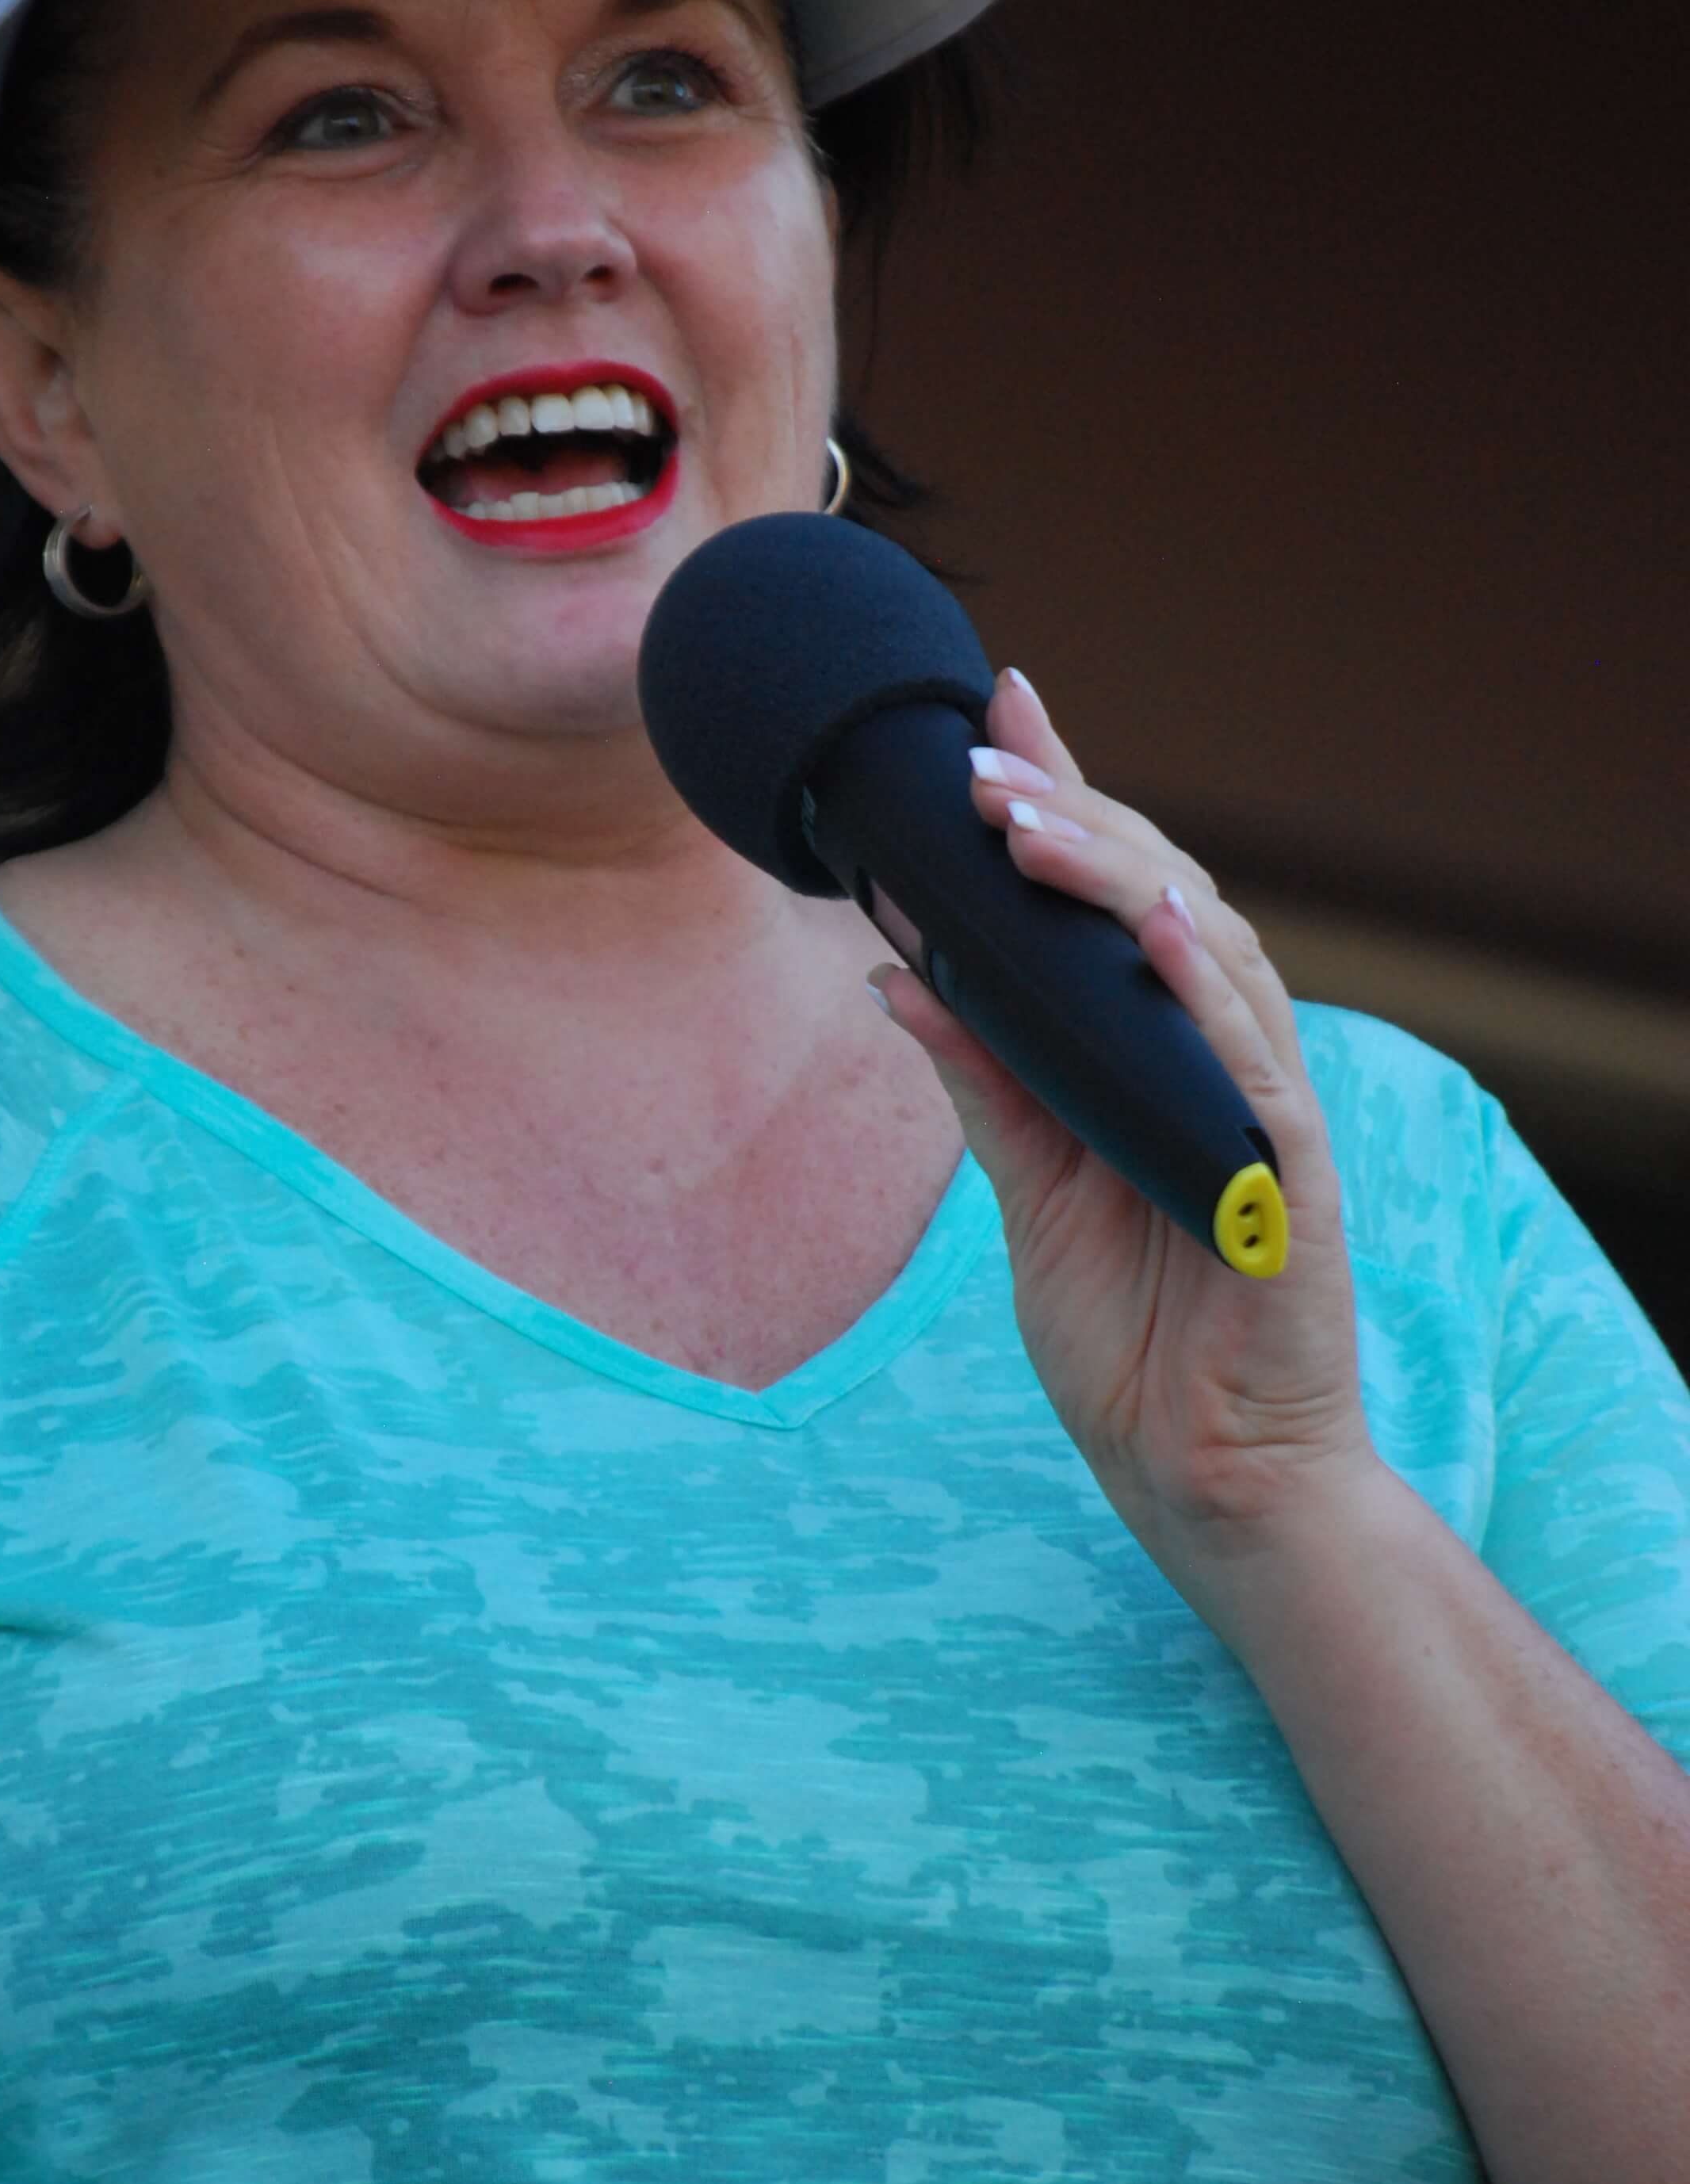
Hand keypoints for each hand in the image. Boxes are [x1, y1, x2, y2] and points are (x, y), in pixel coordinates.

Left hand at [871, 668, 1381, 1620]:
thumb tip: (891, 971)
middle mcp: (1215, 1055)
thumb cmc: (1128, 1338)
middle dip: (1071, 817)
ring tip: (1031, 821)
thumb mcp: (1027, 1192)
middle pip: (1159, 896)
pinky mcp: (1292, 1180)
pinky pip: (1255, 1067)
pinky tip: (1162, 929)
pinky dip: (1209, 992)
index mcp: (1150, 1049)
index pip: (1107, 896)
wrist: (1201, 1478)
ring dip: (1118, 878)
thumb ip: (981, 1079)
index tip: (994, 704)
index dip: (1061, 798)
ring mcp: (1262, 1109)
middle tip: (979, 759)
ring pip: (1211, 953)